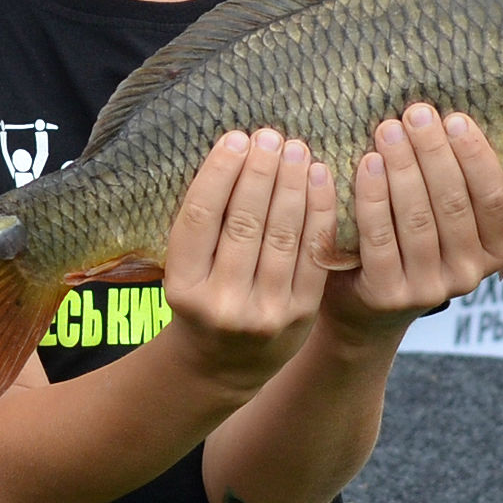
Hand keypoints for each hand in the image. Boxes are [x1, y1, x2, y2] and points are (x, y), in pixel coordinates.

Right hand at [160, 128, 333, 387]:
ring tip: (295, 150)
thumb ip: (203, 226)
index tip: (235, 139)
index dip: (219, 174)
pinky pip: (312, 253)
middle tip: (270, 136)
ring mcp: (264, 312)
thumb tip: (235, 153)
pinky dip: (318, 211)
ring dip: (291, 186)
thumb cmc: (203, 299)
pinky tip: (319, 179)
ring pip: (282, 235)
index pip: (200, 219)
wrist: (226, 365)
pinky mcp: (300, 314)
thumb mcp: (185, 271)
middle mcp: (223, 303)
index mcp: (183, 288)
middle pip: (244, 223)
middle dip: (260, 173)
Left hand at [321, 105, 502, 336]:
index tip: (455, 119)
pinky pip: (380, 237)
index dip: (476, 156)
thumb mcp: (444, 222)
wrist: (365, 308)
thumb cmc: (408, 246)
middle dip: (433, 152)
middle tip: (416, 113)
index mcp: (493, 252)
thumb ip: (457, 186)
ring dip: (403, 167)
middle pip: (454, 203)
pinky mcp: (389, 294)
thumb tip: (453, 119)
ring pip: (418, 218)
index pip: (494, 199)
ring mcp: (429, 288)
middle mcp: (468, 274)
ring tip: (389, 130)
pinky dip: (373, 197)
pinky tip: (368, 164)